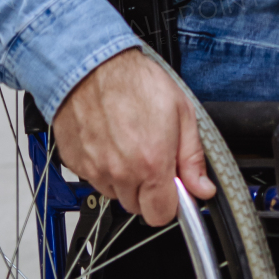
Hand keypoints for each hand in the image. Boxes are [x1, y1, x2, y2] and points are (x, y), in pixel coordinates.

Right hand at [50, 47, 215, 225]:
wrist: (91, 63)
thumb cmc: (135, 80)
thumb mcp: (181, 111)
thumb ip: (192, 156)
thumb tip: (202, 188)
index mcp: (152, 164)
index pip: (161, 215)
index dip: (169, 202)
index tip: (170, 186)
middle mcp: (122, 173)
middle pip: (137, 206)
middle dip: (147, 189)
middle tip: (148, 156)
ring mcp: (95, 170)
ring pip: (115, 193)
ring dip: (124, 178)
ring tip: (127, 142)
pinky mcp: (76, 164)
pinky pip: (94, 179)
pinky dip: (103, 167)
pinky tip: (108, 140)